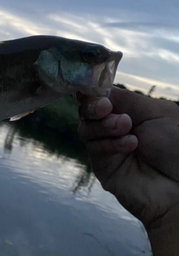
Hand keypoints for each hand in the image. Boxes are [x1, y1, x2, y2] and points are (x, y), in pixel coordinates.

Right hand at [77, 87, 178, 230]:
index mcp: (129, 111)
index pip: (101, 97)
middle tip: (107, 108)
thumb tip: (91, 89)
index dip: (95, 93)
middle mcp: (113, 127)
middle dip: (94, 107)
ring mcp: (106, 147)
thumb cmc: (176, 146)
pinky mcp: (101, 166)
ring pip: (85, 128)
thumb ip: (125, 98)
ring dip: (104, 125)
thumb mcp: (156, 112)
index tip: (101, 94)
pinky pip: (93, 148)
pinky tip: (130, 145)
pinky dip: (110, 143)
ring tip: (127, 127)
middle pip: (87, 111)